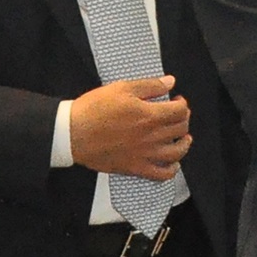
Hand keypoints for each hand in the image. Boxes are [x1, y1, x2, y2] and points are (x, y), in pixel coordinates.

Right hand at [70, 75, 189, 178]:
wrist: (72, 133)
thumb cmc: (94, 109)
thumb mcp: (122, 88)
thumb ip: (150, 85)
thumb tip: (170, 82)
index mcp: (149, 116)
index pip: (180, 111)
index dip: (182, 104)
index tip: (176, 101)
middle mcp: (151, 137)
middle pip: (180, 129)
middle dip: (183, 119)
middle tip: (176, 115)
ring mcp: (145, 155)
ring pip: (177, 153)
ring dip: (184, 144)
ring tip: (182, 137)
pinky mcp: (135, 168)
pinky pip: (162, 174)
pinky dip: (172, 169)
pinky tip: (172, 162)